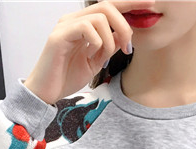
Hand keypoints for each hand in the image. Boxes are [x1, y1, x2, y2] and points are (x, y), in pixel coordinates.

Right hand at [22, 0, 156, 104]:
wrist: (45, 93)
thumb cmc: (67, 78)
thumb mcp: (95, 61)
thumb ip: (109, 47)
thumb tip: (126, 37)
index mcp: (82, 24)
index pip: (109, 5)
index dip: (130, 3)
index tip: (151, 4)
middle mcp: (73, 19)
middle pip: (107, 6)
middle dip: (124, 26)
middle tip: (127, 47)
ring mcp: (65, 26)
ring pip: (100, 17)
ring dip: (110, 40)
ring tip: (104, 58)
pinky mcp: (59, 36)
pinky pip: (87, 28)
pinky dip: (96, 43)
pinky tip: (91, 56)